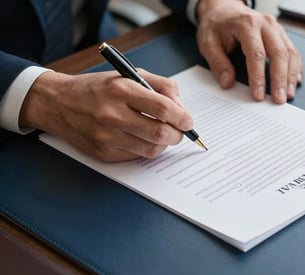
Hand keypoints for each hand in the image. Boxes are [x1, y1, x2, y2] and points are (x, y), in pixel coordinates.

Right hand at [19, 70, 193, 161]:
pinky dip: (146, 149)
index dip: (182, 117)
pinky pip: (136, 156)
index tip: (188, 121)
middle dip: (178, 135)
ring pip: (151, 149)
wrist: (59, 103)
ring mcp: (106, 137)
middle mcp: (113, 114)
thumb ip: (160, 86)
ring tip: (163, 135)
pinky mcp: (103, 153)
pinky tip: (143, 139)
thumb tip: (181, 108)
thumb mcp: (128, 75)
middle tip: (180, 132)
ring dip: (164, 144)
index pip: (163, 108)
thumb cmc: (97, 88)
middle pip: (160, 133)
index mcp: (121, 90)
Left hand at [196, 0, 302, 103]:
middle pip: (278, 53)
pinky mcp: (280, 34)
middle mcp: (265, 24)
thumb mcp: (207, 43)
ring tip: (288, 94)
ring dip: (290, 75)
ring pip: (290, 52)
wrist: (223, 9)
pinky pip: (292, 51)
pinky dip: (295, 67)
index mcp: (246, 24)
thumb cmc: (216, 26)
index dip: (258, 76)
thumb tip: (227, 83)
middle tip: (279, 99)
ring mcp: (275, 28)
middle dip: (280, 79)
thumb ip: (217, 63)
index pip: (256, 54)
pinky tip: (294, 81)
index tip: (257, 95)